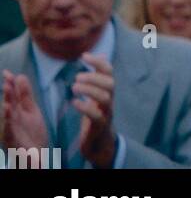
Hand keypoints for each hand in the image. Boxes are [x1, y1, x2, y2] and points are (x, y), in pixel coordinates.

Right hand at [2, 70, 48, 154]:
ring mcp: (11, 131)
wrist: (37, 155)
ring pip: (7, 117)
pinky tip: (9, 110)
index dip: (9, 84)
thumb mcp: (30, 110)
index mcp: (16, 111)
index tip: (7, 73)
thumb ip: (25, 95)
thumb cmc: (32, 133)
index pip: (12, 95)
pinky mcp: (14, 141)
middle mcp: (11, 120)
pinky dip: (8, 122)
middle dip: (8, 93)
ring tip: (7, 93)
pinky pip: (9, 132)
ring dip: (7, 105)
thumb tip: (20, 76)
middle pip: (9, 104)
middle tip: (7, 81)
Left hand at [72, 55, 116, 169]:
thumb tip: (102, 54)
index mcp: (107, 90)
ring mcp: (107, 113)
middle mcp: (110, 99)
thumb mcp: (96, 94)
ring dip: (89, 90)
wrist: (100, 143)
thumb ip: (98, 76)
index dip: (98, 61)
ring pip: (105, 98)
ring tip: (74, 87)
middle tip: (77, 77)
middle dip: (94, 77)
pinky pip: (96, 115)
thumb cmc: (96, 116)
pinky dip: (85, 107)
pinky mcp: (100, 126)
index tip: (84, 56)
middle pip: (110, 83)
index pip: (109, 71)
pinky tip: (74, 102)